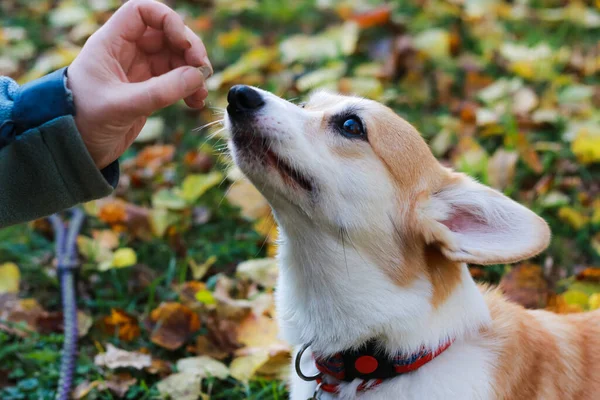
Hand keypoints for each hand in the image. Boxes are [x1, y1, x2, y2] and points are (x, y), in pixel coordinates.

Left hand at [67, 0, 211, 168]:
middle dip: (189, 49)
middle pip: (166, 35)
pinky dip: (189, 89)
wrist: (75, 149)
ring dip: (193, 72)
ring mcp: (138, 72)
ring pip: (175, 59)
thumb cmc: (84, 120)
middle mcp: (126, 53)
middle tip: (203, 70)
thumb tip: (197, 77)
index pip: (142, 12)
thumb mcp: (122, 105)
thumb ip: (160, 91)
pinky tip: (196, 102)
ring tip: (201, 93)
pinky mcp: (147, 92)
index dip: (168, 20)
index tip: (183, 43)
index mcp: (111, 44)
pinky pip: (176, 82)